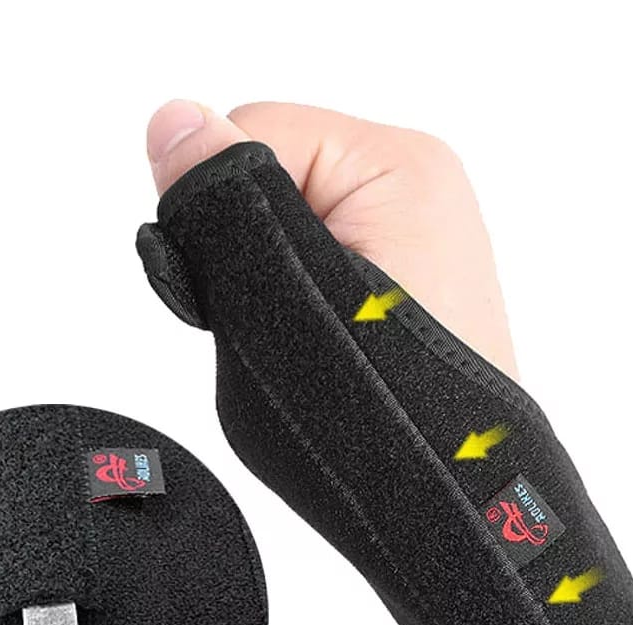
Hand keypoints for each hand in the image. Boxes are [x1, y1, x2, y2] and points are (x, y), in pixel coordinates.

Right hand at [146, 99, 517, 376]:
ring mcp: (418, 231)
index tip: (232, 282)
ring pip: (287, 226)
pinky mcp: (409, 273)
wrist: (460, 493)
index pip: (249, 133)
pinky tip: (324, 344)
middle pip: (270, 178)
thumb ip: (222, 203)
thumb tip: (172, 123)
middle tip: (278, 322)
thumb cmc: (386, 411)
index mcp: (399, 165)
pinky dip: (301, 297)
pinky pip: (320, 260)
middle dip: (247, 248)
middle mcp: (418, 185)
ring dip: (271, 280)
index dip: (216, 210)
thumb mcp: (279, 297)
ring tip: (309, 342)